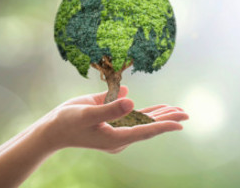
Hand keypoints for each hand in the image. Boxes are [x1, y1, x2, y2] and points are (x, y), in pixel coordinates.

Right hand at [34, 86, 186, 153]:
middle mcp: (120, 134)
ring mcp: (117, 128)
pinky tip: (158, 106)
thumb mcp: (87, 114)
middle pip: (149, 126)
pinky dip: (147, 111)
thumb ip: (109, 108)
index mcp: (116, 137)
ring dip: (160, 114)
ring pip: (143, 120)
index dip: (163, 126)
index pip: (145, 130)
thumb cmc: (67, 123)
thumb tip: (132, 101)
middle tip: (187, 113)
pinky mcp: (112, 120)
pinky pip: (134, 116)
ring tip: (178, 109)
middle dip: (168, 119)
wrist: (52, 129)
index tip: (180, 124)